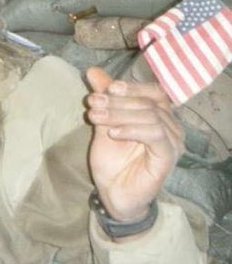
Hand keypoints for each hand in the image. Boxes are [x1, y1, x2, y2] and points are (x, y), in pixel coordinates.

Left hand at [85, 67, 184, 222]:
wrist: (113, 193)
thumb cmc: (112, 159)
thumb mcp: (103, 122)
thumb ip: (103, 97)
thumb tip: (93, 71)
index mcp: (158, 114)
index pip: (153, 90)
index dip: (131, 86)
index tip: (106, 87)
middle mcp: (170, 125)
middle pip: (148, 102)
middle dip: (117, 101)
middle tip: (93, 102)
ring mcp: (172, 141)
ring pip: (149, 116)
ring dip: (118, 113)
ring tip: (95, 116)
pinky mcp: (168, 156)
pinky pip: (155, 134)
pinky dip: (131, 129)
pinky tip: (112, 133)